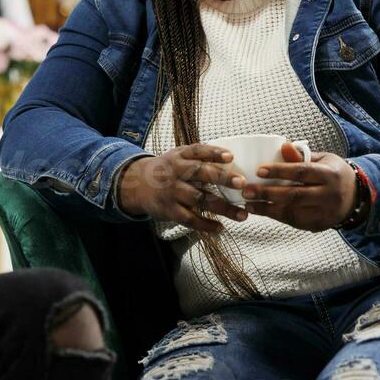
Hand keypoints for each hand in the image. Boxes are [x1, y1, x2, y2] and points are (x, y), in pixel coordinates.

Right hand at [115, 144, 250, 232]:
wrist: (137, 185)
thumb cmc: (167, 170)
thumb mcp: (178, 157)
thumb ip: (198, 157)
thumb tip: (232, 160)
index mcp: (179, 157)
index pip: (197, 151)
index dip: (213, 152)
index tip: (230, 156)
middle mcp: (176, 173)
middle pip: (200, 173)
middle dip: (222, 178)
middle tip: (241, 183)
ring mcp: (172, 192)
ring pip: (200, 199)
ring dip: (223, 208)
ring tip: (243, 214)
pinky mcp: (170, 210)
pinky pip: (190, 219)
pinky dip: (206, 225)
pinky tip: (221, 228)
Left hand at [242, 144, 358, 231]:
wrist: (356, 198)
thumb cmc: (333, 174)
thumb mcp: (322, 160)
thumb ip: (301, 156)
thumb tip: (282, 145)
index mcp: (330, 175)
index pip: (302, 172)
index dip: (280, 171)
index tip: (258, 170)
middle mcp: (329, 195)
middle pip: (295, 195)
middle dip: (267, 193)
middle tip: (246, 191)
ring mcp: (325, 213)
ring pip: (292, 213)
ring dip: (267, 209)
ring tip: (248, 204)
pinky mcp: (319, 225)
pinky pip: (294, 222)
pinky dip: (276, 216)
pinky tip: (261, 210)